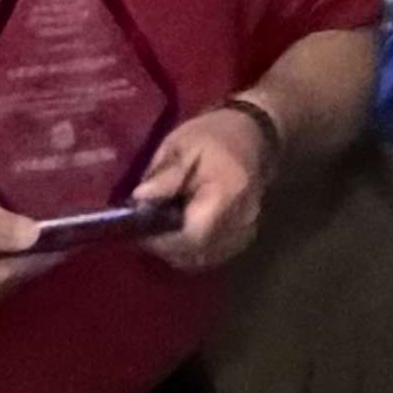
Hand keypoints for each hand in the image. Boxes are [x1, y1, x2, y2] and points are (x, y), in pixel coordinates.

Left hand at [134, 106, 276, 270]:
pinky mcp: (244, 236)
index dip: (162, 241)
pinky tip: (181, 233)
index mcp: (227, 195)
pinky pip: (214, 255)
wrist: (253, 134)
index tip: (139, 231)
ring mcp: (247, 230)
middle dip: (166, 247)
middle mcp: (242, 219)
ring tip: (162, 230)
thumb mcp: (182, 144)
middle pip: (198, 253)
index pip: (193, 236)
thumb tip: (139, 200)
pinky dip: (194, 251)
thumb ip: (165, 174)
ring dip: (179, 251)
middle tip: (145, 230)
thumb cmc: (215, 135)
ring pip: (205, 259)